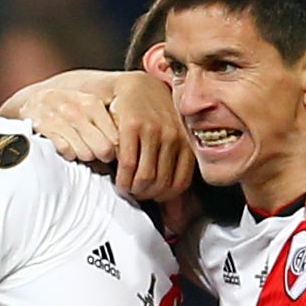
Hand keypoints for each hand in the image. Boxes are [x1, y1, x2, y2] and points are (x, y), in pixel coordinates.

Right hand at [19, 88, 120, 166]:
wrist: (30, 104)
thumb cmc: (65, 111)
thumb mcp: (86, 109)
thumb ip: (106, 124)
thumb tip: (126, 149)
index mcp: (91, 103)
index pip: (116, 137)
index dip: (116, 151)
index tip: (111, 154)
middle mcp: (76, 109)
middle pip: (104, 148)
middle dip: (101, 156)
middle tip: (95, 155)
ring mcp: (59, 118)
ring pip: (86, 153)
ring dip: (83, 156)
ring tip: (79, 150)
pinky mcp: (44, 128)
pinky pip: (66, 152)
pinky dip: (67, 155)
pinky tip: (65, 149)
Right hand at [107, 73, 195, 202]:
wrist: (137, 86)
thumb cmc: (153, 119)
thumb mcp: (170, 143)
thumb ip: (173, 175)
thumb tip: (176, 220)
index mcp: (187, 143)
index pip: (178, 185)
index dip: (162, 198)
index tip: (149, 196)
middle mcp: (174, 136)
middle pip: (159, 185)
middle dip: (143, 195)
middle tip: (132, 193)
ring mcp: (155, 130)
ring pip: (144, 177)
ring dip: (131, 189)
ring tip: (124, 186)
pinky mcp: (133, 125)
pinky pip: (127, 163)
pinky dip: (121, 177)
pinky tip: (118, 177)